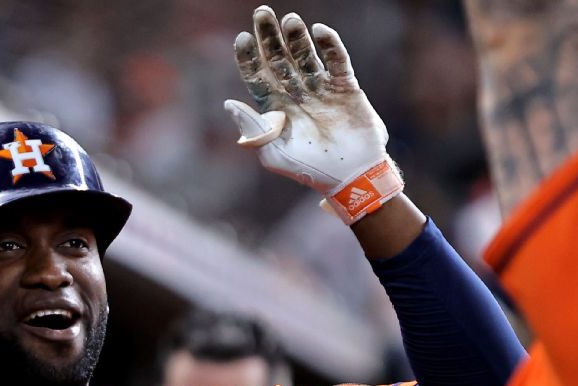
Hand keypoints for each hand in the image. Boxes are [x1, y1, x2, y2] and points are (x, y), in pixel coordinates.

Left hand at [224, 6, 402, 223]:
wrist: (348, 177)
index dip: (249, 57)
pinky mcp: (345, 88)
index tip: (242, 39)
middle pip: (279, 59)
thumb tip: (228, 104)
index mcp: (274, 108)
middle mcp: (295, 94)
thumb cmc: (307, 169)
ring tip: (289, 20)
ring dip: (297, 38)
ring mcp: (320, 88)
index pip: (257, 76)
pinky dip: (330, 46)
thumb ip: (252, 128)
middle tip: (262, 12)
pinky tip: (319, 31)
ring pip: (305, 56)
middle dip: (269, 36)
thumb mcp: (272, 152)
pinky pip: (336, 62)